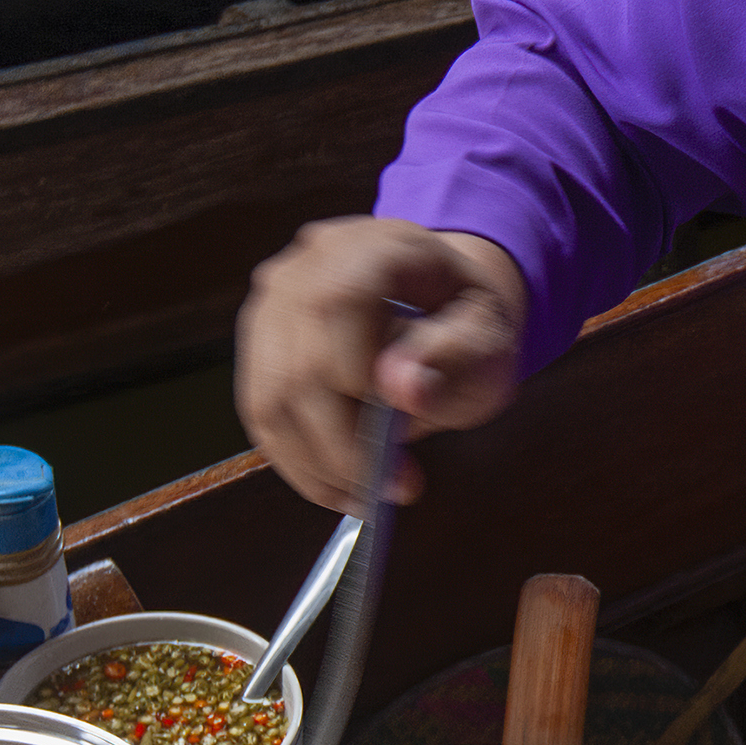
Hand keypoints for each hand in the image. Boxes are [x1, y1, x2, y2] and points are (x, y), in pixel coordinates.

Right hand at [235, 217, 526, 510]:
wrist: (440, 298)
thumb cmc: (467, 319)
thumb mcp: (487, 338)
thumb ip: (453, 356)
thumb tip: (400, 390)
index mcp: (375, 246)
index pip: (336, 307)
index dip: (356, 382)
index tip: (398, 445)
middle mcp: (309, 262)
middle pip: (294, 366)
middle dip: (339, 447)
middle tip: (390, 493)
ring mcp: (273, 298)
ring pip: (267, 398)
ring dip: (311, 465)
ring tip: (363, 498)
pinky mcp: (258, 337)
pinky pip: (259, 409)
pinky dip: (294, 457)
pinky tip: (335, 482)